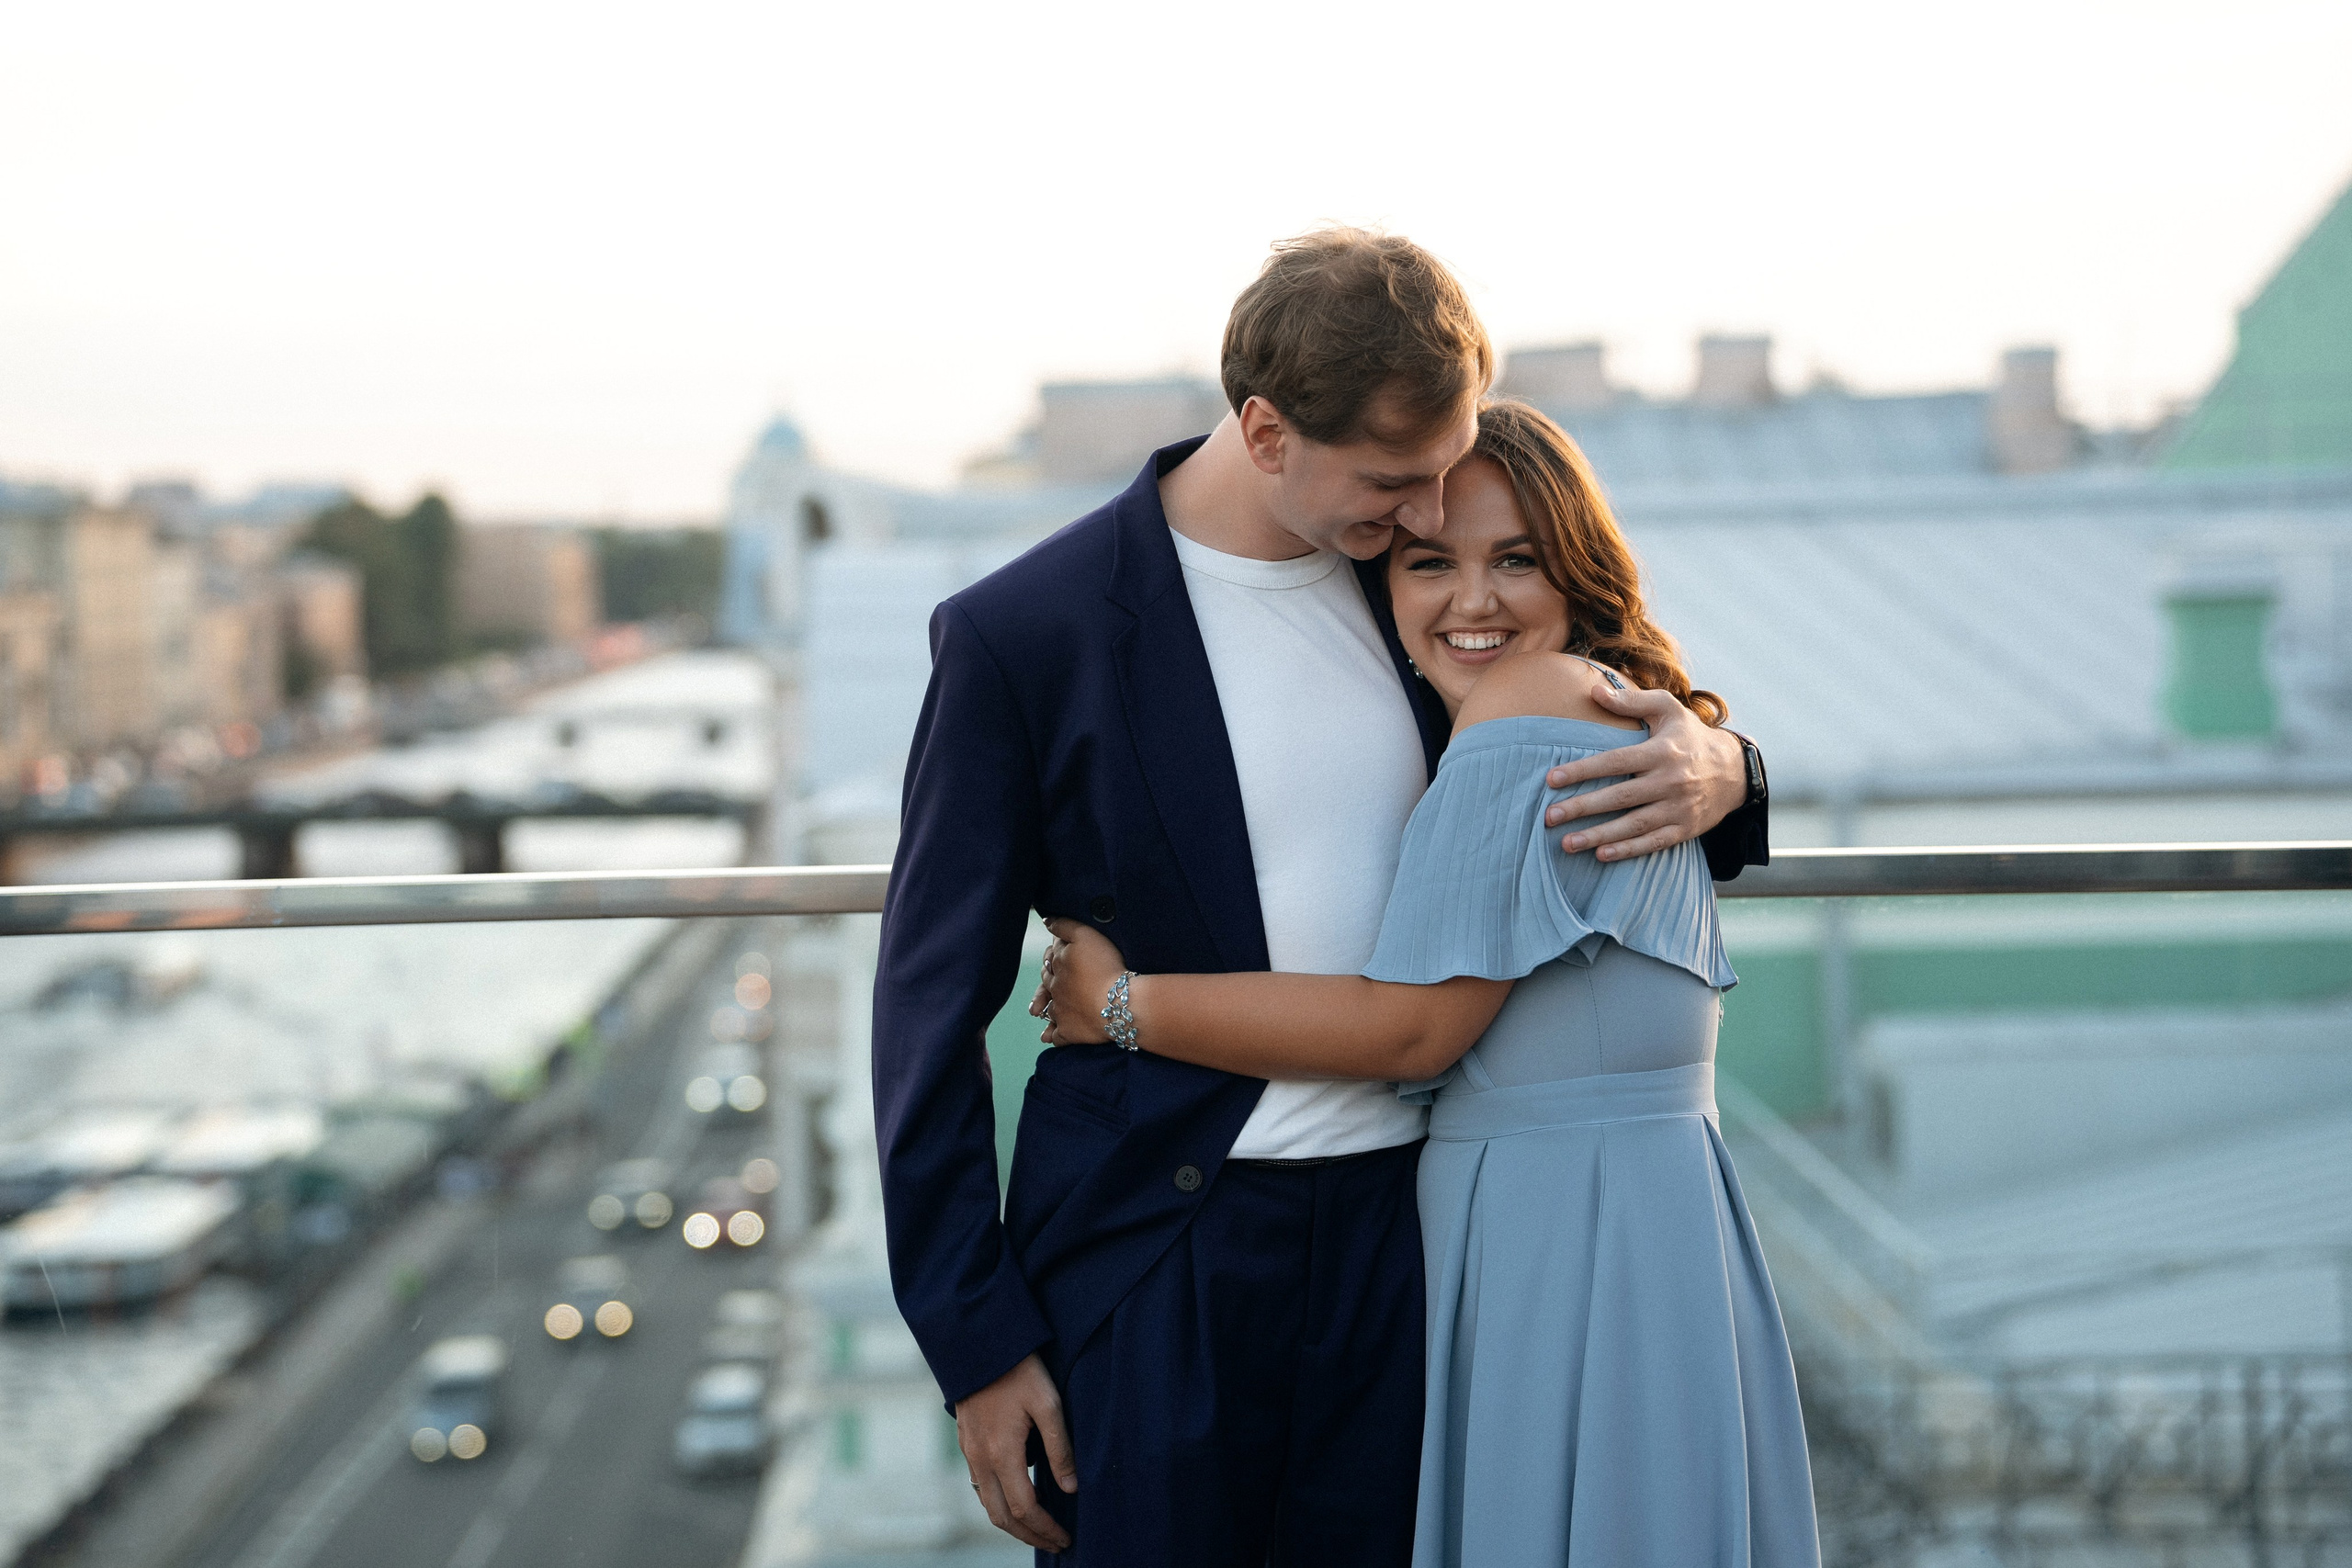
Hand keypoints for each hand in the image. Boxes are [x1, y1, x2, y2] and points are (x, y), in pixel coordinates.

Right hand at [956, 1352, 1076, 1549]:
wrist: (978, 1342)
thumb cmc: (1018, 1369)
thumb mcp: (1048, 1403)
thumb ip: (1061, 1448)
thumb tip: (1072, 1488)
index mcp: (1002, 1454)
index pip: (1024, 1509)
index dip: (1045, 1528)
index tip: (1065, 1537)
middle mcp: (980, 1459)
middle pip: (1001, 1517)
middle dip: (1028, 1535)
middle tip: (1055, 1543)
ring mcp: (969, 1452)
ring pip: (987, 1503)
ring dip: (1011, 1523)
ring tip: (1038, 1528)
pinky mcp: (966, 1442)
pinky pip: (980, 1485)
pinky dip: (998, 1503)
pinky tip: (1016, 1498)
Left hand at [1031, 917, 1124, 1044]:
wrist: (1119, 1003)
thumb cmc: (1106, 967)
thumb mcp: (1086, 936)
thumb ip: (1064, 926)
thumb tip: (1046, 921)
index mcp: (1059, 965)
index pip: (1051, 957)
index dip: (1054, 954)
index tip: (1056, 953)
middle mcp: (1056, 989)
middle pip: (1047, 982)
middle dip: (1046, 980)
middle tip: (1047, 982)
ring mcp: (1061, 1012)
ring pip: (1049, 1009)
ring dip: (1043, 1008)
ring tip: (1037, 1011)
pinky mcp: (1069, 1032)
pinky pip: (1057, 1036)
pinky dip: (1051, 1035)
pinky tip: (1047, 1036)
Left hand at [1543, 680, 1744, 860]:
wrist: (1735, 770)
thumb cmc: (1690, 736)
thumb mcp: (1667, 710)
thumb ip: (1631, 701)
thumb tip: (1594, 691)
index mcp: (1661, 751)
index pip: (1615, 761)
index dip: (1582, 770)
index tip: (1551, 779)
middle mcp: (1671, 780)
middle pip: (1620, 796)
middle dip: (1582, 808)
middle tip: (1549, 817)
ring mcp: (1679, 807)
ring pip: (1634, 825)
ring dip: (1599, 836)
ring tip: (1566, 843)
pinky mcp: (1685, 829)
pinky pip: (1654, 843)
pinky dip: (1628, 850)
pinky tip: (1601, 855)